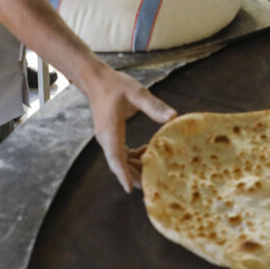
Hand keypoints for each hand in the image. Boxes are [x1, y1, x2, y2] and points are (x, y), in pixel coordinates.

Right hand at [83, 66, 175, 191]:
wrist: (96, 80)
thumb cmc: (115, 85)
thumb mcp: (136, 93)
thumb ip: (154, 105)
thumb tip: (173, 116)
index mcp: (111, 131)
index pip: (116, 158)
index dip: (123, 174)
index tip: (130, 189)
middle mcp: (106, 139)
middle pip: (119, 164)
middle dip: (135, 176)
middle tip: (155, 185)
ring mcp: (106, 139)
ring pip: (120, 160)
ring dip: (135, 166)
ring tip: (156, 169)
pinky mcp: (110, 136)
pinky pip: (120, 153)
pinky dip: (133, 157)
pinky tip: (147, 151)